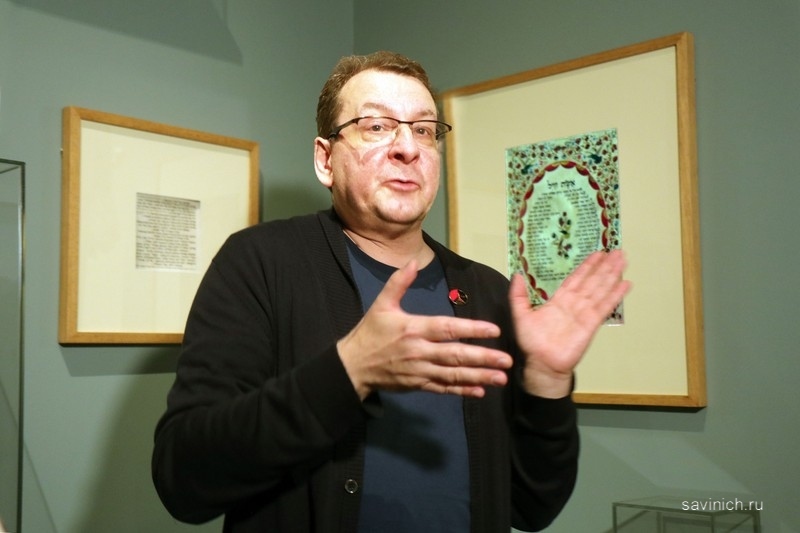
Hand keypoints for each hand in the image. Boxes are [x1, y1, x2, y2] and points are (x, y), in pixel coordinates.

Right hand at [337, 261, 512, 399]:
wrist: (353, 366)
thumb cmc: (369, 333)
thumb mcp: (381, 305)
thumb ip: (399, 283)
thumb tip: (413, 262)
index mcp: (413, 329)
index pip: (447, 328)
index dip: (471, 329)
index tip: (493, 330)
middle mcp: (419, 351)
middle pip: (455, 355)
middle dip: (483, 358)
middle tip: (506, 360)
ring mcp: (420, 370)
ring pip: (453, 374)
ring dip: (479, 376)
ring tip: (501, 377)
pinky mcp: (418, 384)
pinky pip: (443, 388)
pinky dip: (462, 390)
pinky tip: (480, 390)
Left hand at [509, 250, 630, 397]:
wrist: (541, 364)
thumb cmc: (532, 343)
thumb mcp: (520, 314)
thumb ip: (518, 295)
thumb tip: (517, 275)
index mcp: (559, 301)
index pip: (576, 279)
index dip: (587, 266)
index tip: (597, 254)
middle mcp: (574, 304)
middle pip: (592, 281)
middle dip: (604, 266)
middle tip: (617, 251)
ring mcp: (583, 313)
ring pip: (600, 289)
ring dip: (611, 275)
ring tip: (623, 260)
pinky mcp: (590, 324)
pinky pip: (604, 307)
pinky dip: (615, 295)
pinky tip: (625, 284)